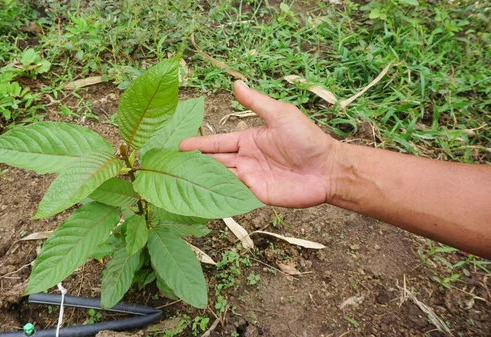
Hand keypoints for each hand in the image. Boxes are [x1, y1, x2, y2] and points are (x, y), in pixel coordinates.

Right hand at [179, 81, 339, 207]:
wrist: (327, 169)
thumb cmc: (307, 139)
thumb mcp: (280, 115)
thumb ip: (256, 103)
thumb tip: (236, 84)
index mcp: (248, 139)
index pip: (217, 143)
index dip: (198, 144)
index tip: (179, 145)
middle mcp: (245, 159)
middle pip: (213, 162)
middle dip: (193, 163)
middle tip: (169, 165)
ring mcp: (249, 178)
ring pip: (219, 179)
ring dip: (201, 179)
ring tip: (178, 180)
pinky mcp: (256, 195)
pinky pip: (232, 195)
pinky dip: (216, 195)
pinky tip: (199, 197)